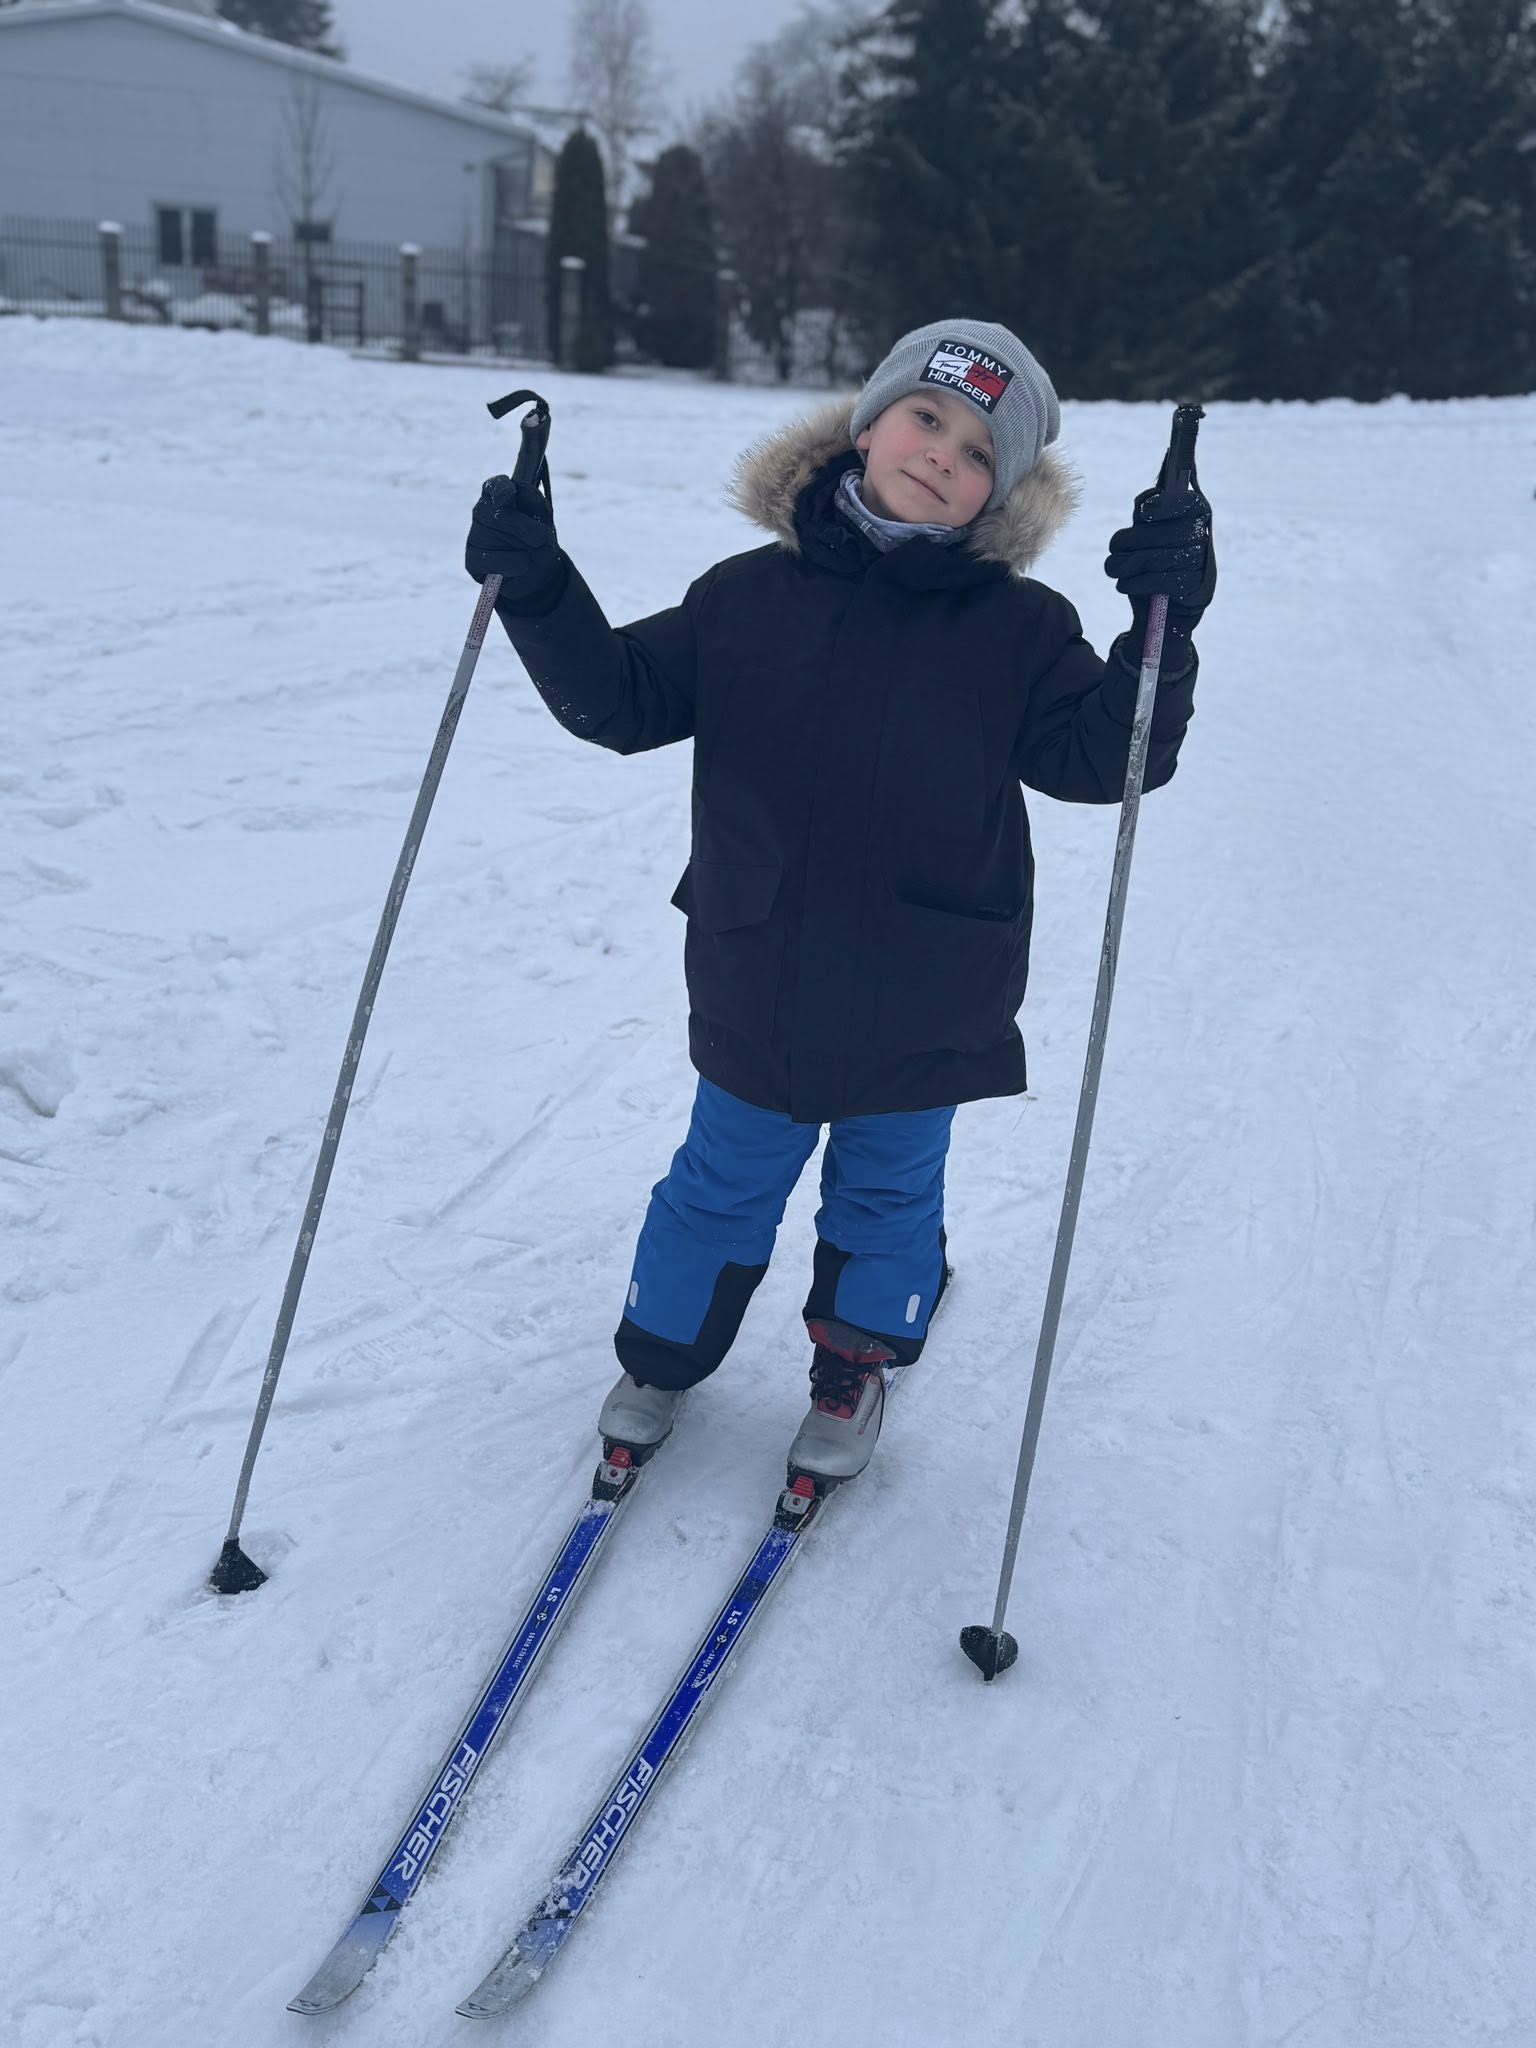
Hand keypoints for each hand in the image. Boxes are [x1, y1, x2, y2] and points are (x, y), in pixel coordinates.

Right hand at [465, 474, 561, 600]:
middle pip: (499, 513)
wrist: (539, 571)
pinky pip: (493, 561)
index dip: (500, 488)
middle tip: (544, 538)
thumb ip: (535, 502)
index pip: (494, 486)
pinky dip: (514, 564)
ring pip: (495, 538)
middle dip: (525, 527)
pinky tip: (523, 565)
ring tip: (537, 555)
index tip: (510, 492)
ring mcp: (475, 536)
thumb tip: (524, 492)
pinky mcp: (472, 560)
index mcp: (499, 495)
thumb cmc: (538, 537)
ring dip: (524, 549)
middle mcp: (483, 512)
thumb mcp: (544, 518)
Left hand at [1104, 464, 1215, 621]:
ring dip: (1124, 564)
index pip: (1188, 502)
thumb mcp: (1148, 530)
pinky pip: (1156, 580)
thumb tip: (1144, 504)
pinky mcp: (1192, 586)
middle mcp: (1202, 534)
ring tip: (1113, 568)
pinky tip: (1124, 584)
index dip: (1166, 505)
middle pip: (1160, 533)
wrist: (1168, 605)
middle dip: (1129, 540)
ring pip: (1153, 558)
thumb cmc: (1154, 558)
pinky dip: (1134, 583)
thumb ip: (1145, 514)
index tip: (1143, 513)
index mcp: (1196, 511)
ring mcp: (1200, 561)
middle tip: (1114, 547)